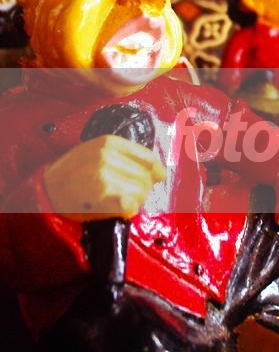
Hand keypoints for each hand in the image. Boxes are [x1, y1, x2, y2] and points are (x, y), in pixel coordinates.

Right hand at [43, 135, 165, 220]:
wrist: (46, 188)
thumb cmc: (73, 172)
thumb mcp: (96, 152)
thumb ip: (125, 157)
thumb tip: (159, 171)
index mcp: (109, 142)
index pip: (147, 156)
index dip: (156, 169)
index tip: (158, 176)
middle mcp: (108, 155)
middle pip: (145, 176)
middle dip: (142, 188)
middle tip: (128, 193)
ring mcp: (105, 174)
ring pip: (140, 192)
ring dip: (135, 200)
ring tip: (120, 200)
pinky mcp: (101, 193)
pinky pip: (130, 204)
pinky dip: (129, 208)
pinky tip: (120, 206)